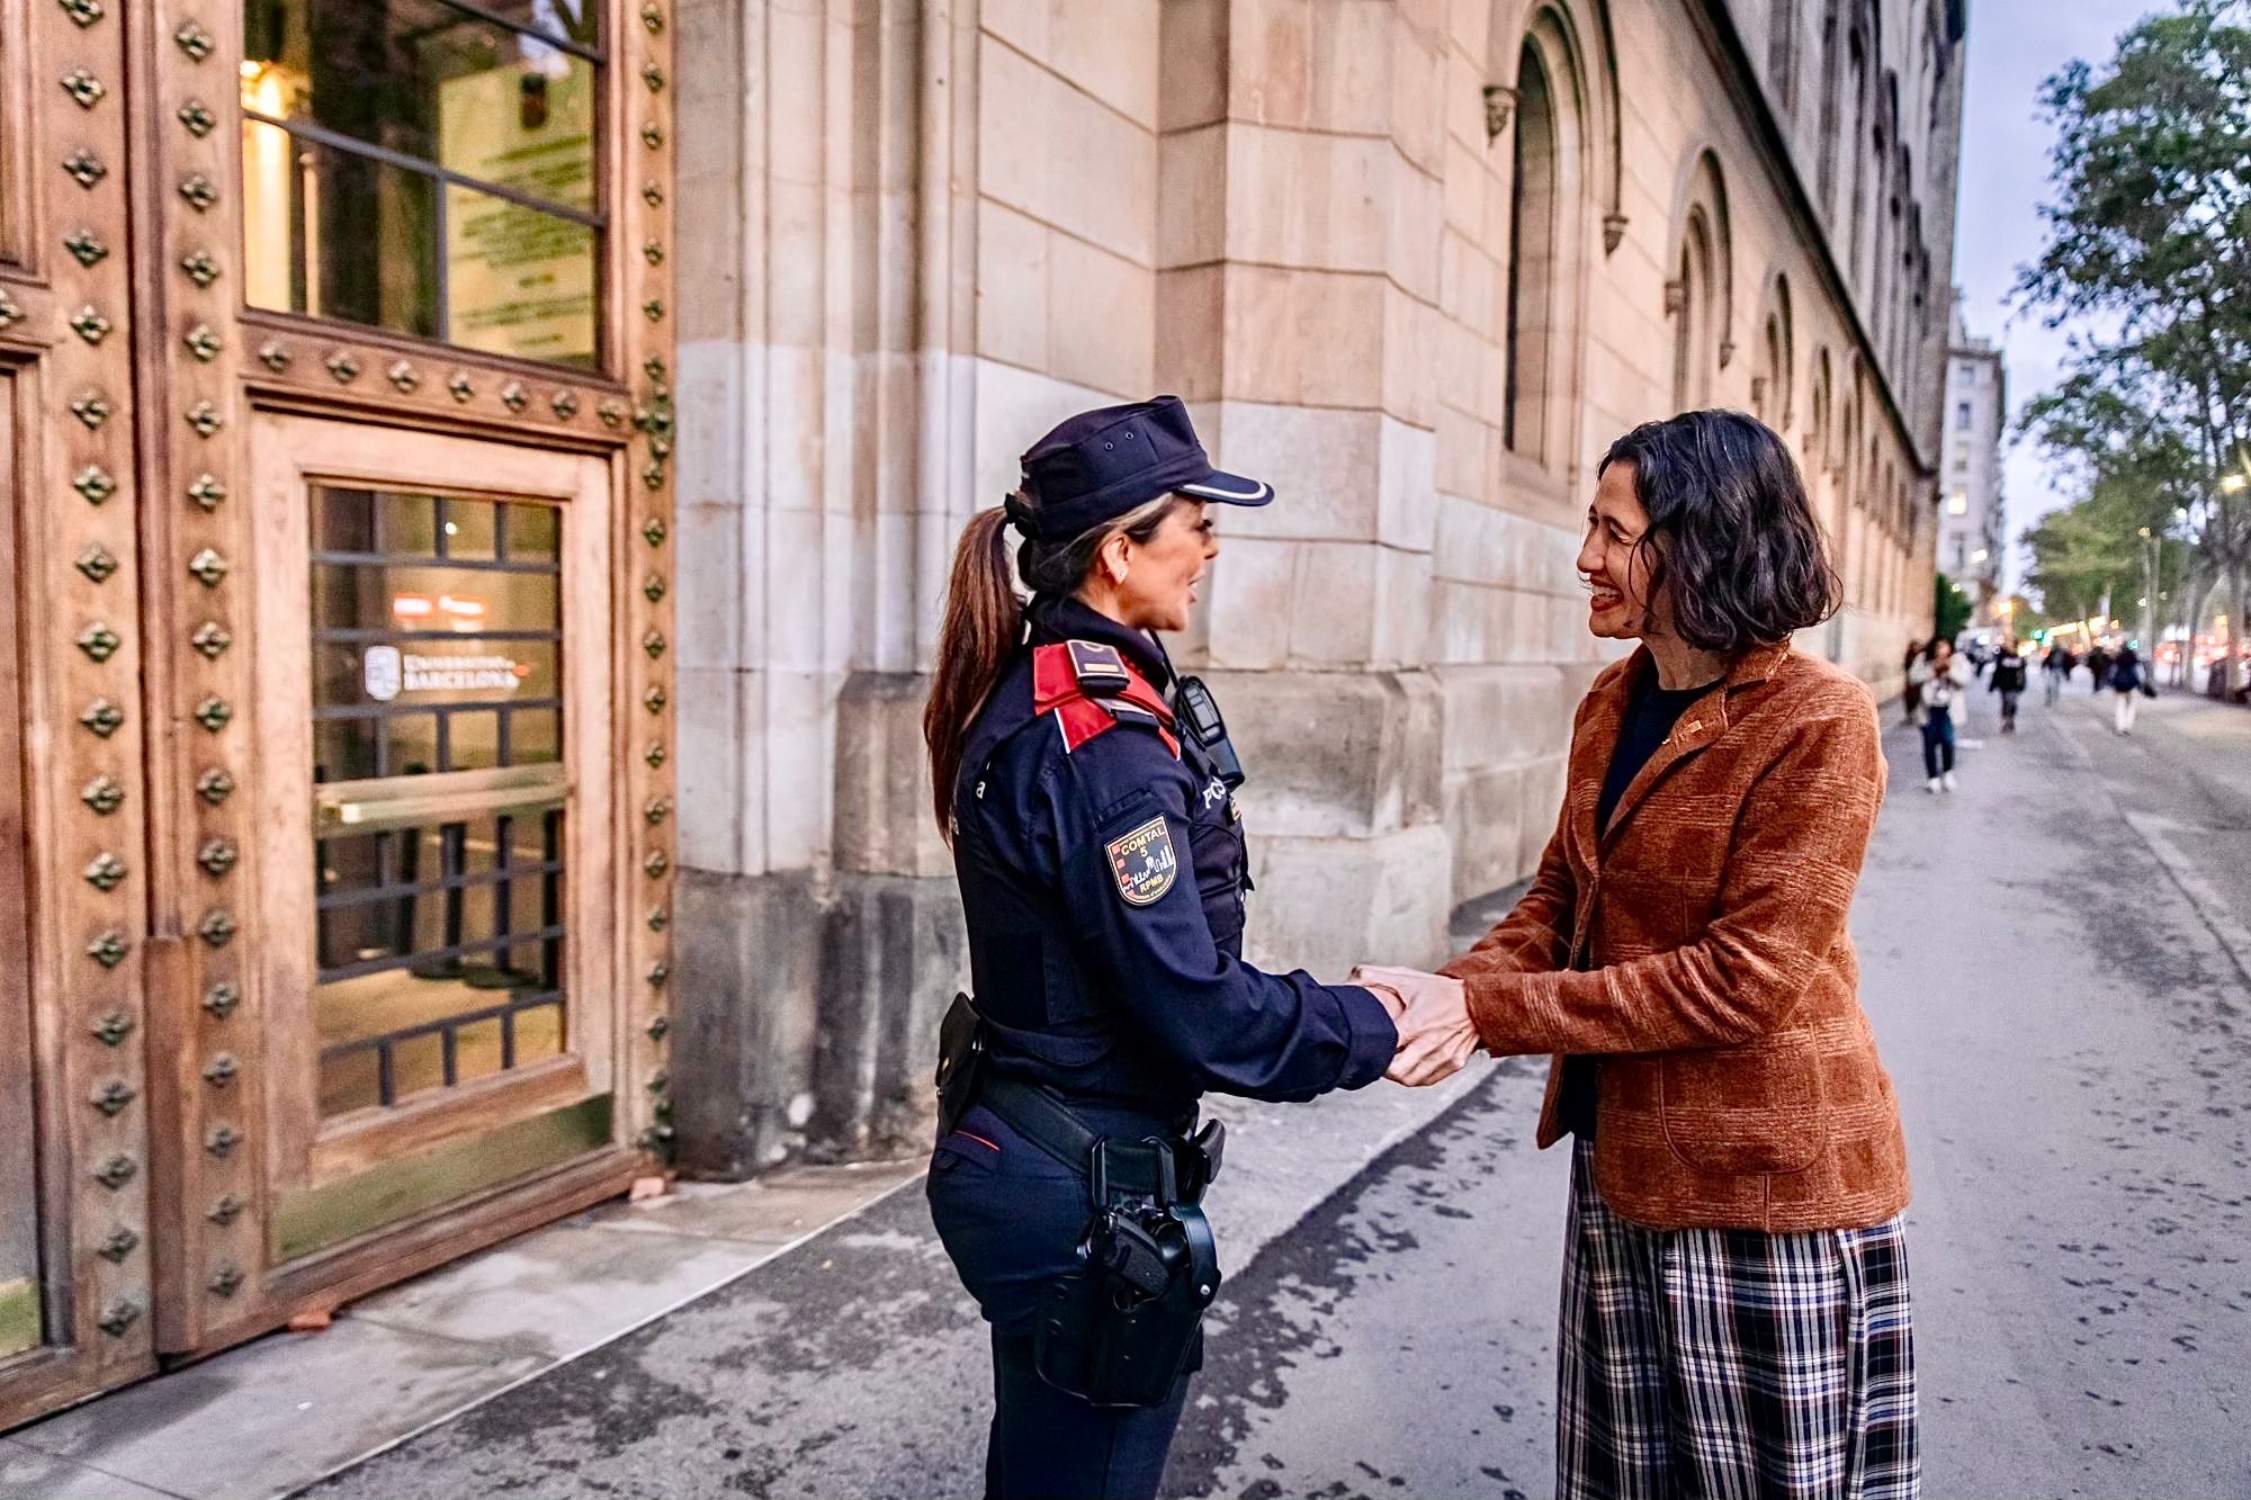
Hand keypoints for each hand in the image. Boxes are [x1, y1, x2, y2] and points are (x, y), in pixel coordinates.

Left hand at [1352, 964, 1477, 1086]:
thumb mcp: (1408, 979)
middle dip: (1383, 1067)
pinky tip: (1409, 1064)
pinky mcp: (1454, 1064)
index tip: (1367, 1044)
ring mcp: (1445, 1056)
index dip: (1373, 1050)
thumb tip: (1347, 981)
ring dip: (1398, 1074)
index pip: (1386, 1049)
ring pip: (1411, 1080)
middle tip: (1378, 1056)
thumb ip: (1375, 977)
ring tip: (1393, 1060)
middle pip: (1397, 1072)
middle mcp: (1431, 1043)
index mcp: (1416, 1023)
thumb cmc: (1439, 990)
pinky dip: (1415, 1076)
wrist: (1479, 1001)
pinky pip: (1427, 1080)